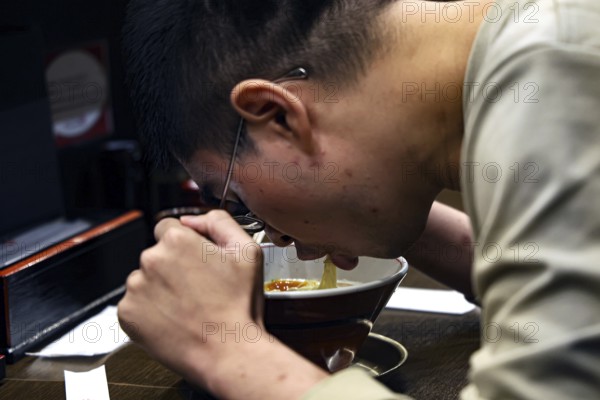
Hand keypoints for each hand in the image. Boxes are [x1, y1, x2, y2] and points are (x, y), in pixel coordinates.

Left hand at [118, 210, 263, 386]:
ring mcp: (136, 287)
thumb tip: (192, 221)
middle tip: (197, 288)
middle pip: (157, 253)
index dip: (185, 244)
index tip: (195, 262)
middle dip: (173, 266)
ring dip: (160, 288)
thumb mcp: (247, 251)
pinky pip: (135, 304)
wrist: (228, 352)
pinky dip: (150, 310)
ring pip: (145, 279)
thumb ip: (219, 222)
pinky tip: (173, 318)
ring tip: (187, 307)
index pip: (169, 227)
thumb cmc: (239, 305)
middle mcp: (151, 259)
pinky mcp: (127, 313)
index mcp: (177, 240)